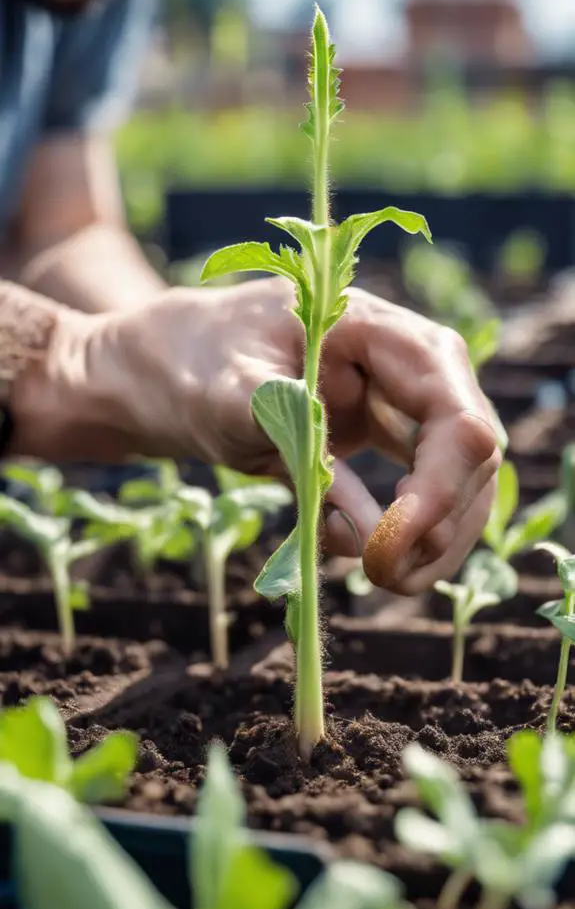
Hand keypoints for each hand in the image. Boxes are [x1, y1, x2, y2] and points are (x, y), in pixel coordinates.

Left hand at [19, 279, 499, 593]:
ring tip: (379, 578)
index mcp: (379, 330)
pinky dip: (402, 535)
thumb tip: (367, 537)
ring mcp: (397, 404)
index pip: (453, 412)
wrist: (156, 366)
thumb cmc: (185, 361)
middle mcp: (406, 367)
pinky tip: (358, 554)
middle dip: (442, 524)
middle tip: (384, 577)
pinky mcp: (380, 438)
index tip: (390, 545)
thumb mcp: (229, 396)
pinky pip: (418, 494)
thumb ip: (301, 454)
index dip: (440, 486)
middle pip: (470, 454)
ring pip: (456, 480)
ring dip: (433, 541)